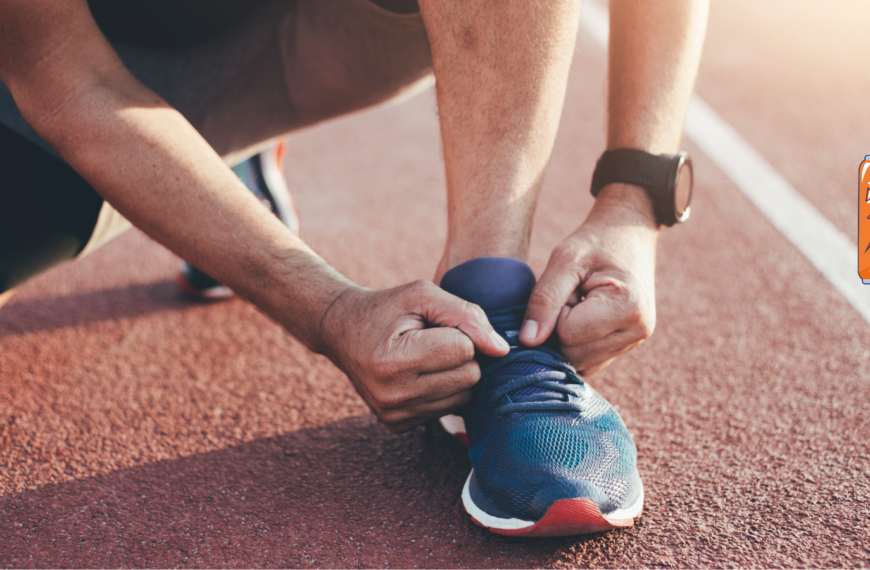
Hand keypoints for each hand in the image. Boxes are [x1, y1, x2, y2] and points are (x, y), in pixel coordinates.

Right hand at [319, 280, 509, 432]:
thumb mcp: (423, 296)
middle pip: (469, 377)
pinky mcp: (397, 425)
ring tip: (425, 355)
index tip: (434, 325)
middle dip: (461, 354)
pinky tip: (419, 373)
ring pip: (464, 397)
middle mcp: (393, 396)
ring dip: (454, 373)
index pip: (464, 350)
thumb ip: (467, 315)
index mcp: (394, 361)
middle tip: (431, 339)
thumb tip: (502, 350)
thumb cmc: (386, 308)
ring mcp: (394, 415)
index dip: (458, 331)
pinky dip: (442, 389)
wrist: (341, 330)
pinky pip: (448, 409)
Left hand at [520, 183, 659, 375]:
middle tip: (572, 295)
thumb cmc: (596, 241)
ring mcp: (635, 342)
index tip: (567, 288)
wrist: (629, 233)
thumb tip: (527, 341)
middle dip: (560, 329)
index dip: (555, 313)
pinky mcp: (627, 347)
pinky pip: (589, 363)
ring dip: (568, 338)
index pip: (567, 335)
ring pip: (580, 363)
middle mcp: (637, 332)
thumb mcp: (564, 259)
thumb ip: (544, 299)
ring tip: (580, 304)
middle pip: (573, 354)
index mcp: (627, 308)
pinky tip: (583, 318)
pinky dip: (577, 345)